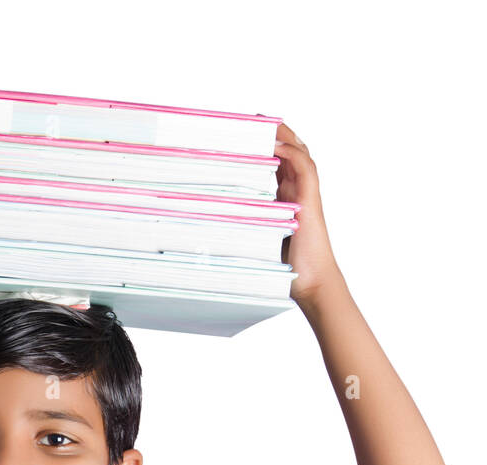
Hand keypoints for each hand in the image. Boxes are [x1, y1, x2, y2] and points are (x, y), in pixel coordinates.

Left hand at [262, 118, 342, 305]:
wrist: (312, 284)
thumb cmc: (287, 269)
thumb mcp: (258, 240)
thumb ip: (244, 225)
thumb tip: (212, 224)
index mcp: (287, 199)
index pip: (277, 164)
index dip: (265, 146)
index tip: (244, 134)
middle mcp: (298, 193)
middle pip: (289, 151)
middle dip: (274, 133)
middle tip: (253, 119)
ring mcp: (306, 195)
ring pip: (299, 153)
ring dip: (283, 135)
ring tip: (265, 122)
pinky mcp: (311, 202)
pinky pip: (305, 168)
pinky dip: (292, 152)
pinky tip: (277, 143)